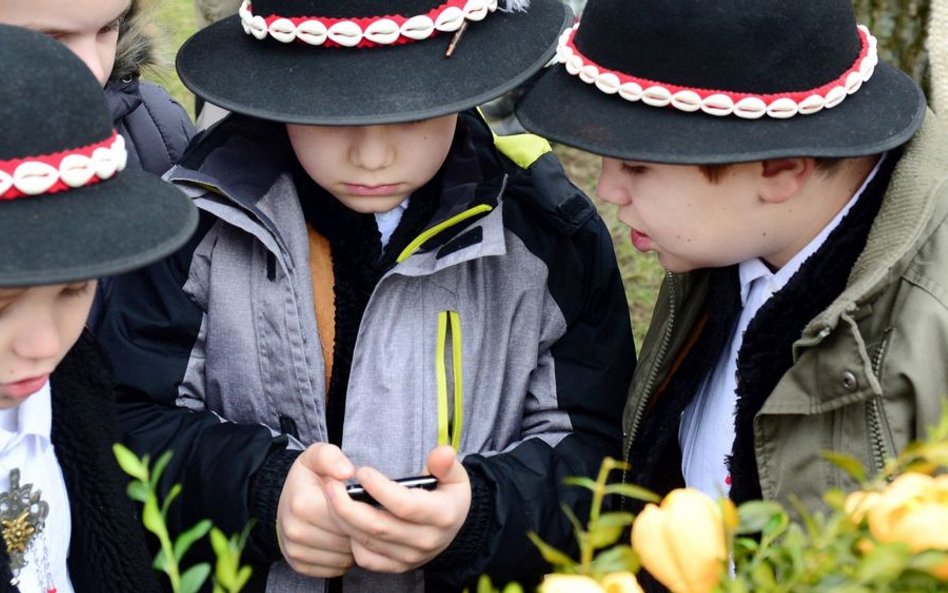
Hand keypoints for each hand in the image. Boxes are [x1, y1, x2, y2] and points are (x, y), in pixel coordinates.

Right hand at [277, 443, 356, 577]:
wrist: (284, 499)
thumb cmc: (307, 477)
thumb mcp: (317, 456)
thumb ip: (332, 458)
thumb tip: (347, 471)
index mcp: (302, 503)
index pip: (345, 515)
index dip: (360, 509)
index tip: (363, 501)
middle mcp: (295, 530)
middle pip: (345, 538)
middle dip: (359, 528)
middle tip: (363, 515)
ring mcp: (295, 551)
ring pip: (342, 557)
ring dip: (353, 546)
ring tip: (352, 527)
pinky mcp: (298, 565)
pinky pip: (334, 569)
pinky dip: (343, 559)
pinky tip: (342, 541)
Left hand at [323, 445, 471, 572]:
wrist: (451, 528)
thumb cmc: (447, 495)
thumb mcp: (454, 475)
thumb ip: (445, 464)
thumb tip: (443, 452)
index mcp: (443, 516)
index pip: (405, 505)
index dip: (380, 489)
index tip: (362, 471)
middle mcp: (427, 541)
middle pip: (379, 527)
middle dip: (348, 505)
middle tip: (331, 484)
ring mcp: (411, 558)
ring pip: (368, 541)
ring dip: (344, 519)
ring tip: (331, 496)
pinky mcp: (397, 567)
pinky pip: (366, 559)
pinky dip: (351, 540)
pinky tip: (347, 520)